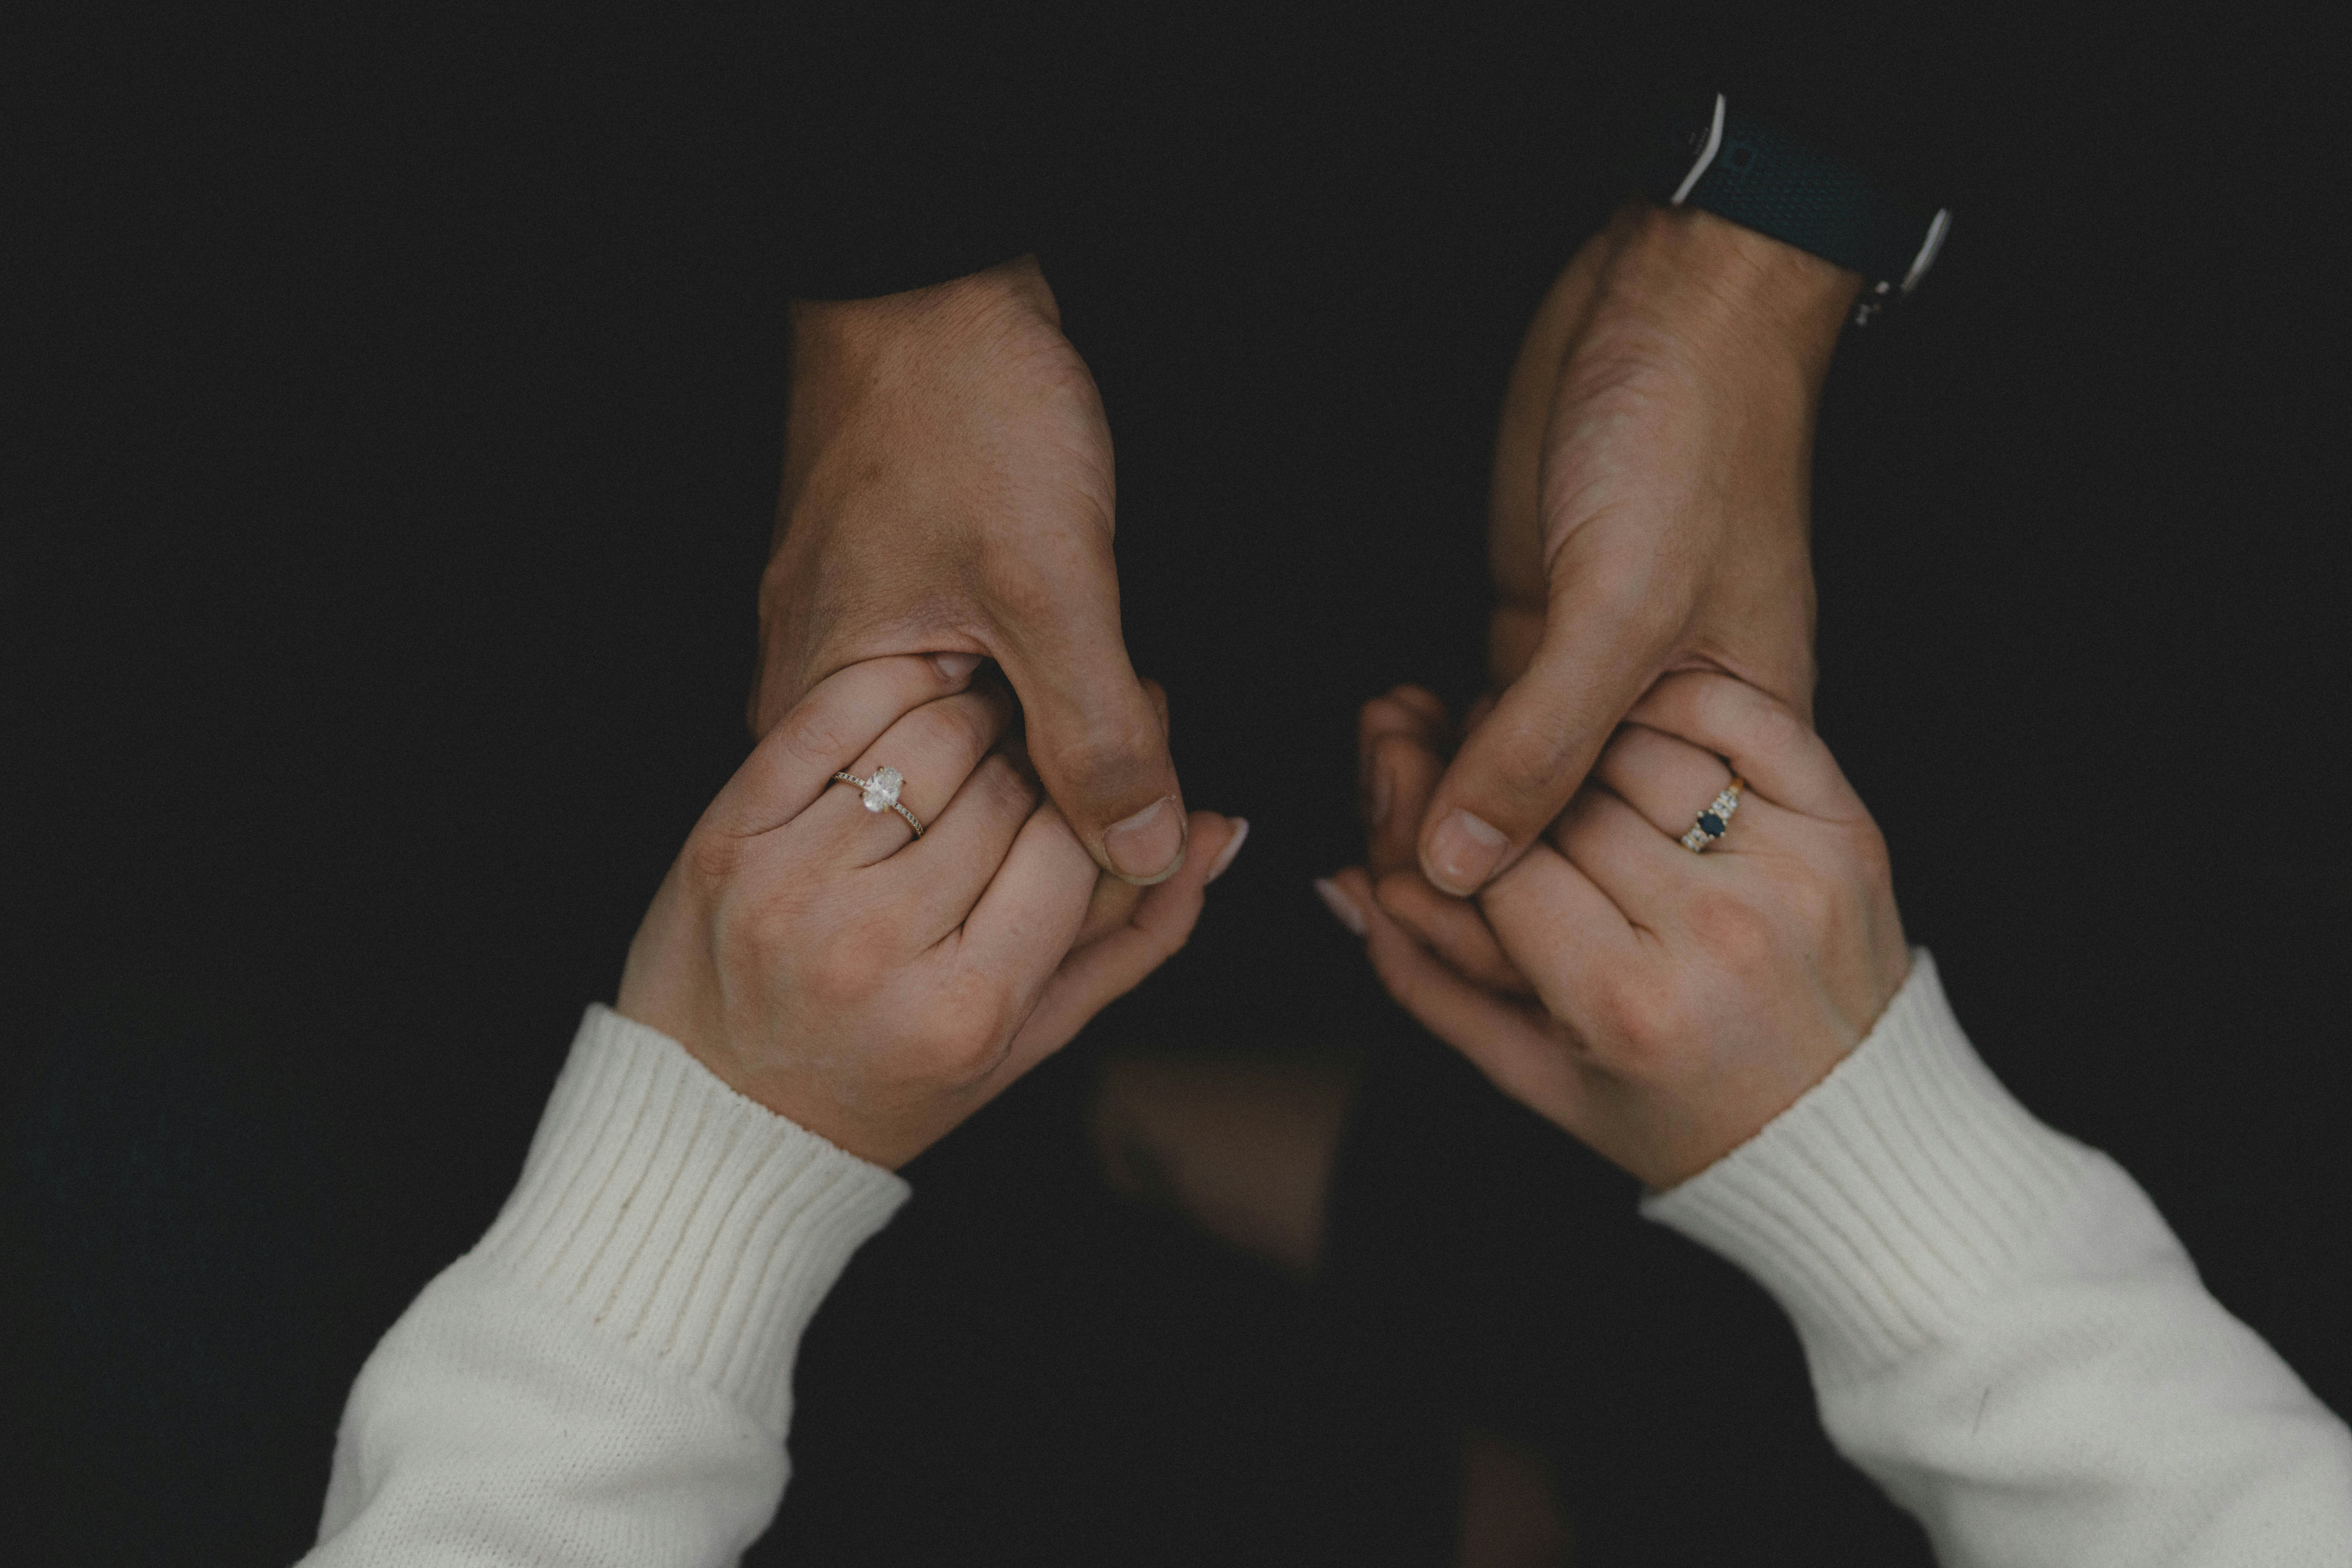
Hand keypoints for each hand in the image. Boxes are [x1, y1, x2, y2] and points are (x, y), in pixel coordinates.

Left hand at [621, 653, 1244, 1168]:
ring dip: (979, 698)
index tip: (1133, 730)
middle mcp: (875, 949)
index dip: (1111, 780)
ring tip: (997, 697)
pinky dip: (890, 680)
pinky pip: (828, 717)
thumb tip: (1215, 835)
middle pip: (1007, 786)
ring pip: (928, 736)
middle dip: (1048, 737)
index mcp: (964, 1010)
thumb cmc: (887, 1084)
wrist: (717, 1123)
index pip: (1073, 847)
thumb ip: (1131, 938)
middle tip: (1060, 716)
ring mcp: (790, 891)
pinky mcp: (724, 842)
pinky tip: (921, 678)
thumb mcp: (1022, 1041)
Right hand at [755, 256, 1189, 886]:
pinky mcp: (895, 614)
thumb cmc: (967, 413)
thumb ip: (1095, 732)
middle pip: (963, 815)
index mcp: (824, 720)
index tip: (1160, 846)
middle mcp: (820, 704)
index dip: (1063, 867)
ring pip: (979, 760)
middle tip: (1182, 811)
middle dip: (1074, 819)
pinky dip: (1049, 709)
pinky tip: (1108, 706)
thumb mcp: (1049, 587)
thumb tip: (1144, 854)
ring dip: (1070, 762)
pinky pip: (979, 702)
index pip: (947, 856)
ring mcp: (854, 655)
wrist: (932, 285)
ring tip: (1155, 754)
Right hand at [1334, 673, 1907, 1190]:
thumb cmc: (1678, 1115)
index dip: (1454, 827)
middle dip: (1510, 775)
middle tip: (1496, 771)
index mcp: (1627, 1006)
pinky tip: (1646, 714)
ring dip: (1586, 731)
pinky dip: (1683, 699)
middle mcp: (1714, 939)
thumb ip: (1428, 978)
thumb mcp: (1537, 1074)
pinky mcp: (1849, 834)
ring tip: (1566, 751)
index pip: (1498, 869)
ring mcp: (1791, 878)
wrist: (1851, 1141)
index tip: (1451, 816)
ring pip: (1643, 745)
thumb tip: (1346, 884)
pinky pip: (1745, 720)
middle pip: (1565, 803)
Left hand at [1416, 202, 1861, 898]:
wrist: (1669, 308)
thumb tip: (1459, 864)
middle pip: (1539, 842)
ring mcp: (1586, 680)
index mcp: (1726, 745)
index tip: (1414, 886)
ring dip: (1421, 788)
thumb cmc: (1689, 440)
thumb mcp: (1624, 603)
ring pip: (1491, 786)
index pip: (1607, 877)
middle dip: (1446, 842)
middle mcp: (1656, 727)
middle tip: (1377, 806)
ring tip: (1382, 746)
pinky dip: (1422, 739)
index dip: (1504, 902)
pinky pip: (1470, 726)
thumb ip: (1544, 743)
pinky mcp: (1534, 631)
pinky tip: (1388, 720)